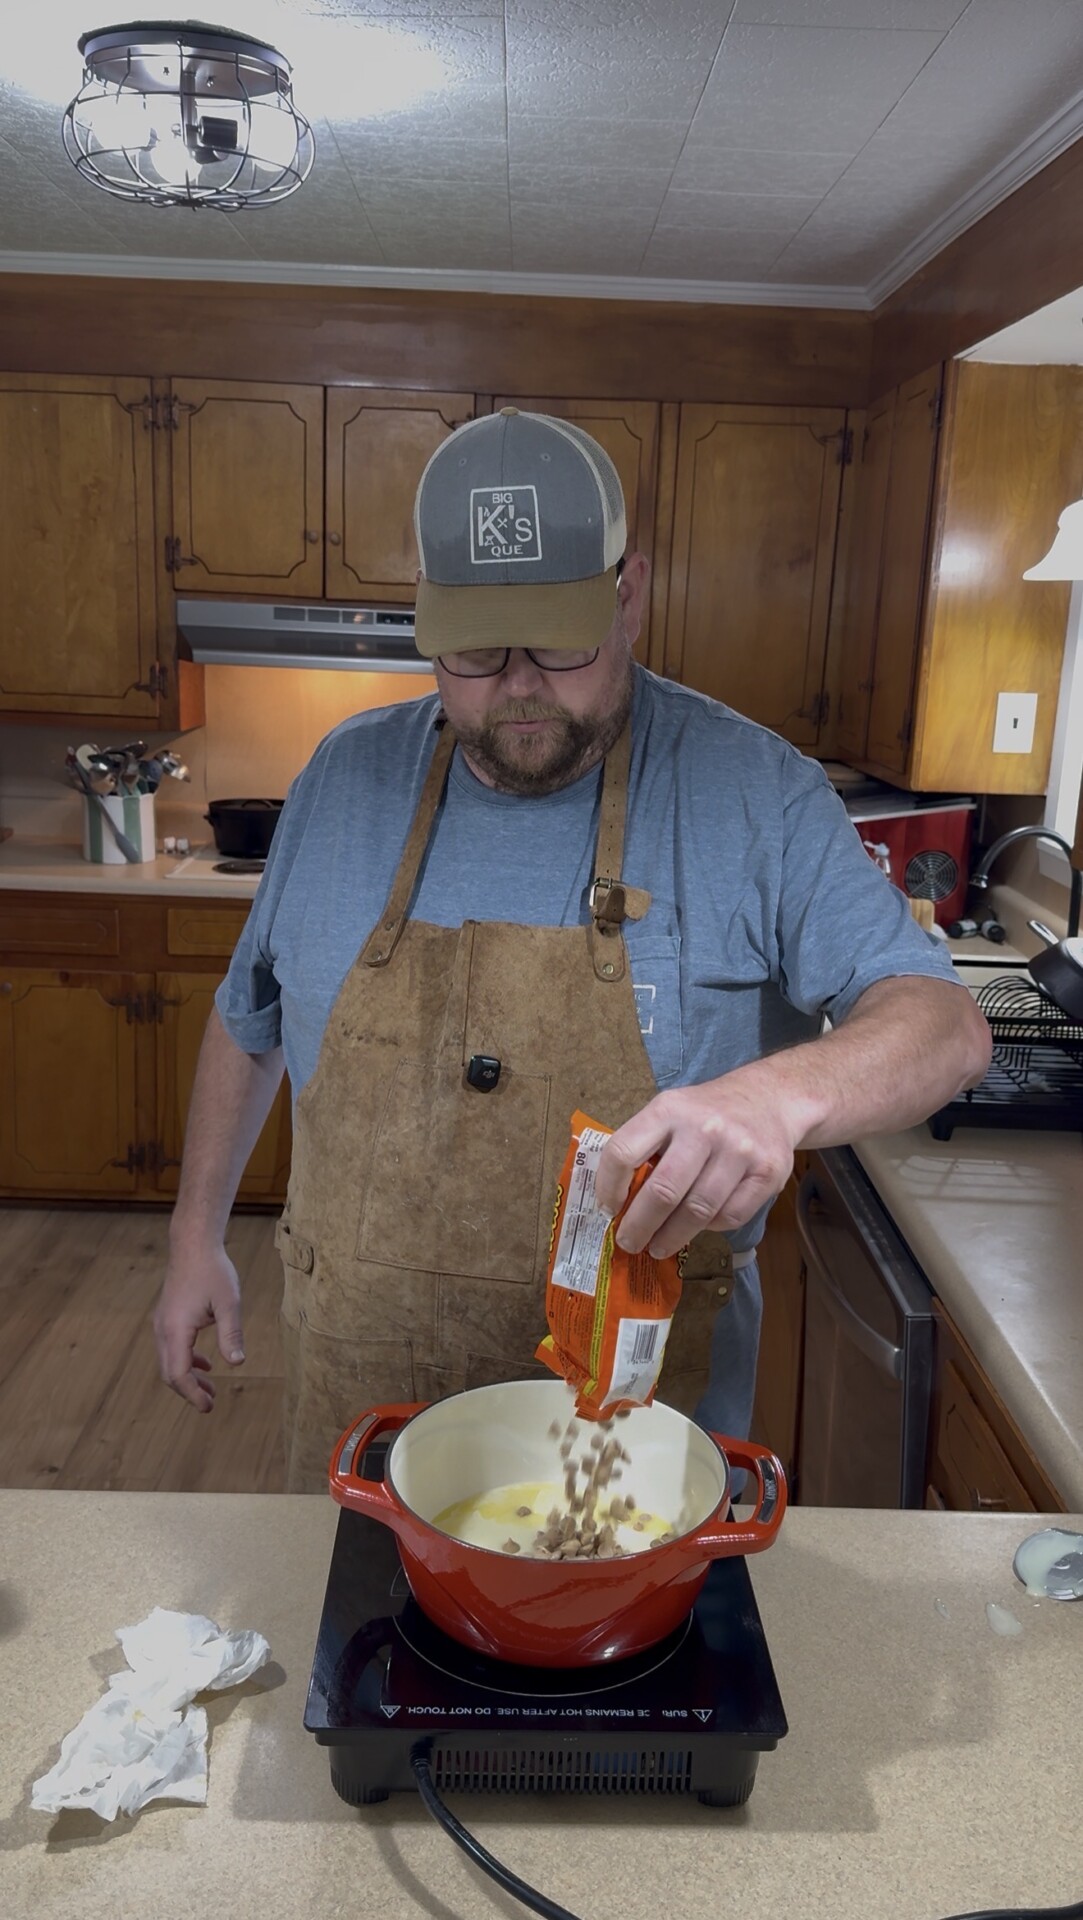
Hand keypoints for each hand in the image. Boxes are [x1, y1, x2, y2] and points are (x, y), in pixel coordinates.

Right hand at [153, 1242, 244, 1412]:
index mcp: (176, 1330)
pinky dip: (186, 1361)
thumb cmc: (213, 1271)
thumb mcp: (229, 1302)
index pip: (178, 1374)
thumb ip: (231, 1333)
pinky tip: (206, 1363)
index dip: (192, 1393)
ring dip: (188, 1377)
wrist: (192, 1245)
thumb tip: (237, 1362)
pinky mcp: (166, 1318)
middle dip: (188, 1391)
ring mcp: (162, 1323)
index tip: (208, 1406)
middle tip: (210, 1403)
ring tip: (211, 1388)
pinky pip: (172, 1348)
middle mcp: (163, 1330)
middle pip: (169, 1373)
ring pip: (169, 1362)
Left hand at [594, 1072, 799, 1259]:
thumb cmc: (707, 1112)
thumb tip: (618, 1202)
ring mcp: (740, 1150)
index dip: (608, 1187)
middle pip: (663, 1191)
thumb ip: (645, 1147)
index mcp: (669, 1110)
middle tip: (629, 1243)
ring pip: (698, 1211)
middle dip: (639, 1226)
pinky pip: (730, 1216)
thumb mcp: (670, 1112)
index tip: (608, 1209)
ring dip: (672, 1237)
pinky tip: (699, 1226)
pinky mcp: (767, 1172)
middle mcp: (705, 1128)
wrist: (768, 1097)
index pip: (624, 1152)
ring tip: (658, 1247)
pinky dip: (710, 1227)